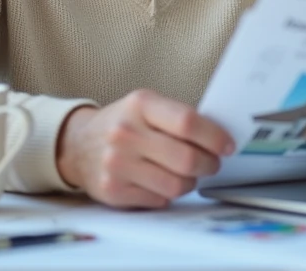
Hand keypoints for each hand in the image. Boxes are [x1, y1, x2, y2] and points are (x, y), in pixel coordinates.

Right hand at [55, 89, 234, 208]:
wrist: (78, 145)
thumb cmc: (124, 123)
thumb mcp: (146, 106)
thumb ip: (178, 118)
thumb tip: (220, 138)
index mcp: (140, 104)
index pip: (187, 122)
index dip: (214, 137)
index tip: (227, 145)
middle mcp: (126, 132)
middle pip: (186, 158)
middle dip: (209, 164)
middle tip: (212, 163)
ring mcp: (117, 163)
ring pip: (176, 185)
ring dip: (190, 183)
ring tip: (187, 175)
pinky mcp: (113, 190)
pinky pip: (159, 200)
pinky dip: (167, 195)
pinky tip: (160, 182)